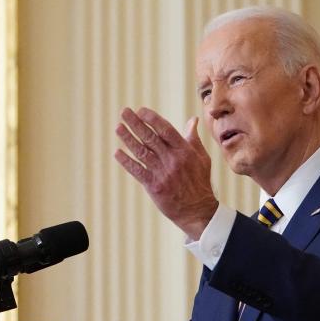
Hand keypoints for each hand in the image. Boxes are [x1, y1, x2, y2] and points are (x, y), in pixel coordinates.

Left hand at [114, 107, 217, 239]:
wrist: (197, 210)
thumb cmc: (199, 181)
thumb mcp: (202, 158)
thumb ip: (194, 138)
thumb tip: (193, 119)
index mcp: (185, 151)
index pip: (166, 129)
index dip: (152, 119)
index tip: (140, 110)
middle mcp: (173, 160)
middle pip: (151, 137)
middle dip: (136, 123)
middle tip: (124, 112)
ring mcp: (162, 173)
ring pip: (142, 152)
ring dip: (128, 139)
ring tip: (118, 128)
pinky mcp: (154, 186)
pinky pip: (137, 171)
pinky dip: (127, 161)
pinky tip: (117, 152)